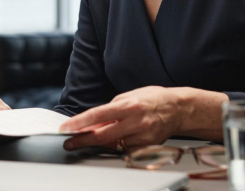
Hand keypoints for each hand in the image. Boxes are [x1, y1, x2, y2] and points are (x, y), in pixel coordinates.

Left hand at [60, 86, 183, 150]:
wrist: (178, 108)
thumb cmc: (152, 99)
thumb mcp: (129, 96)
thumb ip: (111, 109)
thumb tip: (93, 121)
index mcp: (129, 105)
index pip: (98, 115)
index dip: (79, 123)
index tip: (66, 128)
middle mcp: (135, 121)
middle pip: (103, 136)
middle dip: (83, 140)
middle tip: (70, 143)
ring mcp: (142, 136)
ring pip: (113, 145)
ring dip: (98, 143)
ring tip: (87, 139)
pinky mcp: (147, 146)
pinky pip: (125, 148)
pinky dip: (115, 145)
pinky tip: (111, 140)